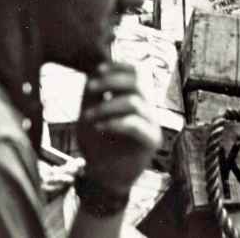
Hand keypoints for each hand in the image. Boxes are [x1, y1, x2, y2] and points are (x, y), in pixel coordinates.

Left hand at [74, 62, 159, 193]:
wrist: (102, 174)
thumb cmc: (96, 142)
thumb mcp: (89, 111)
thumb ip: (93, 92)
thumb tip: (95, 67)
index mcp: (133, 97)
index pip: (135, 72)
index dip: (118, 66)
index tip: (97, 69)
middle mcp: (146, 108)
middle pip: (137, 82)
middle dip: (110, 81)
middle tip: (90, 88)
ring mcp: (151, 123)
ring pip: (134, 102)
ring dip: (106, 106)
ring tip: (87, 116)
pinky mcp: (152, 140)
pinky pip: (135, 124)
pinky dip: (113, 122)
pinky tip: (98, 127)